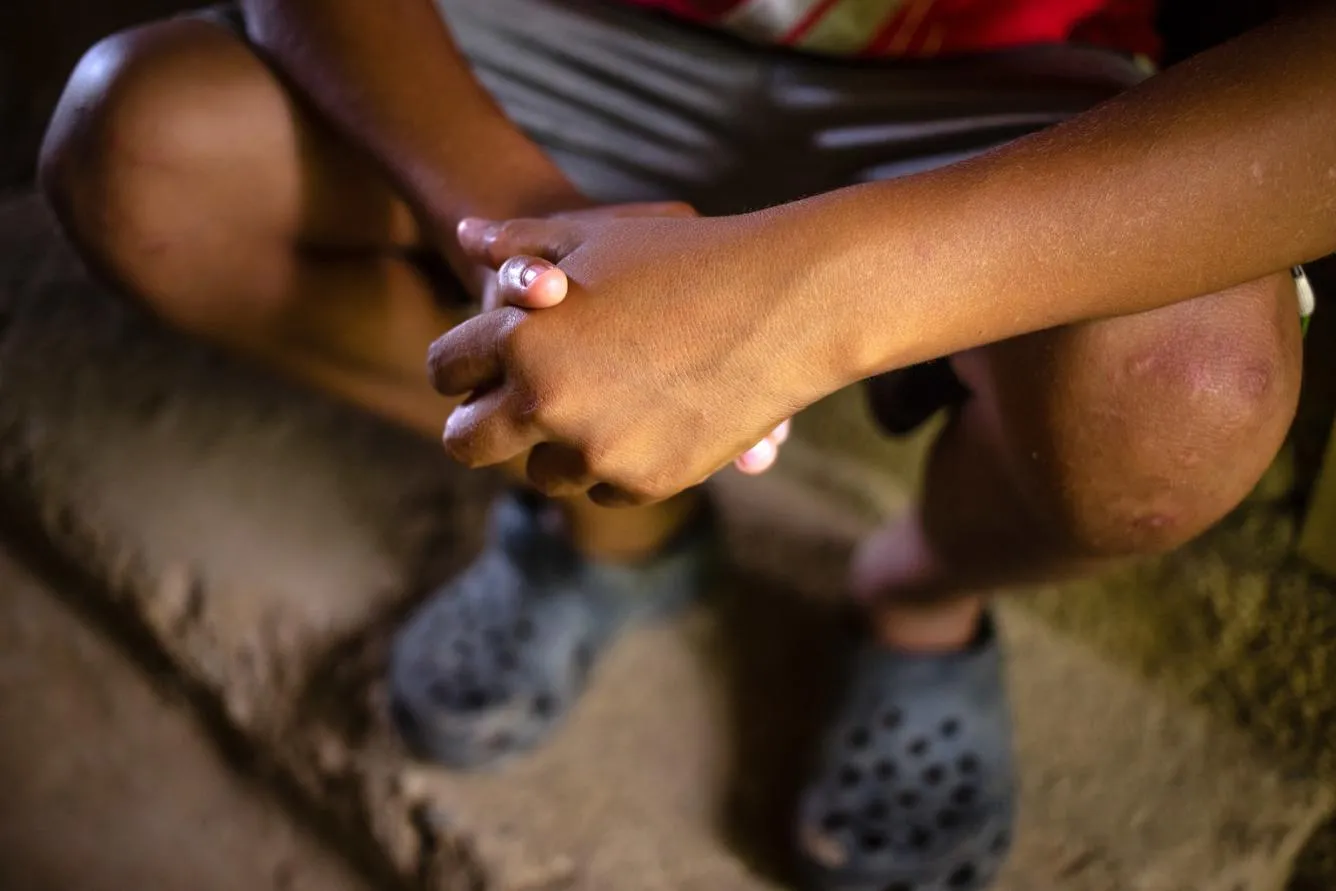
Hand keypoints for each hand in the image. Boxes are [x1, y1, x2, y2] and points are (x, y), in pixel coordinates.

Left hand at [428, 212, 833, 504]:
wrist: (786, 302)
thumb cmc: (684, 256)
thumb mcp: (593, 237)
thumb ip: (520, 244)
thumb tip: (466, 232)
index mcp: (521, 340)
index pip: (446, 370)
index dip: (459, 365)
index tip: (478, 367)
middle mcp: (547, 403)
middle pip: (467, 443)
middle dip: (480, 424)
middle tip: (505, 408)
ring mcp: (598, 451)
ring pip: (538, 474)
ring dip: (550, 447)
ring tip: (587, 408)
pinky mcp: (646, 482)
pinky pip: (600, 490)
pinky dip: (609, 464)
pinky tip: (637, 422)